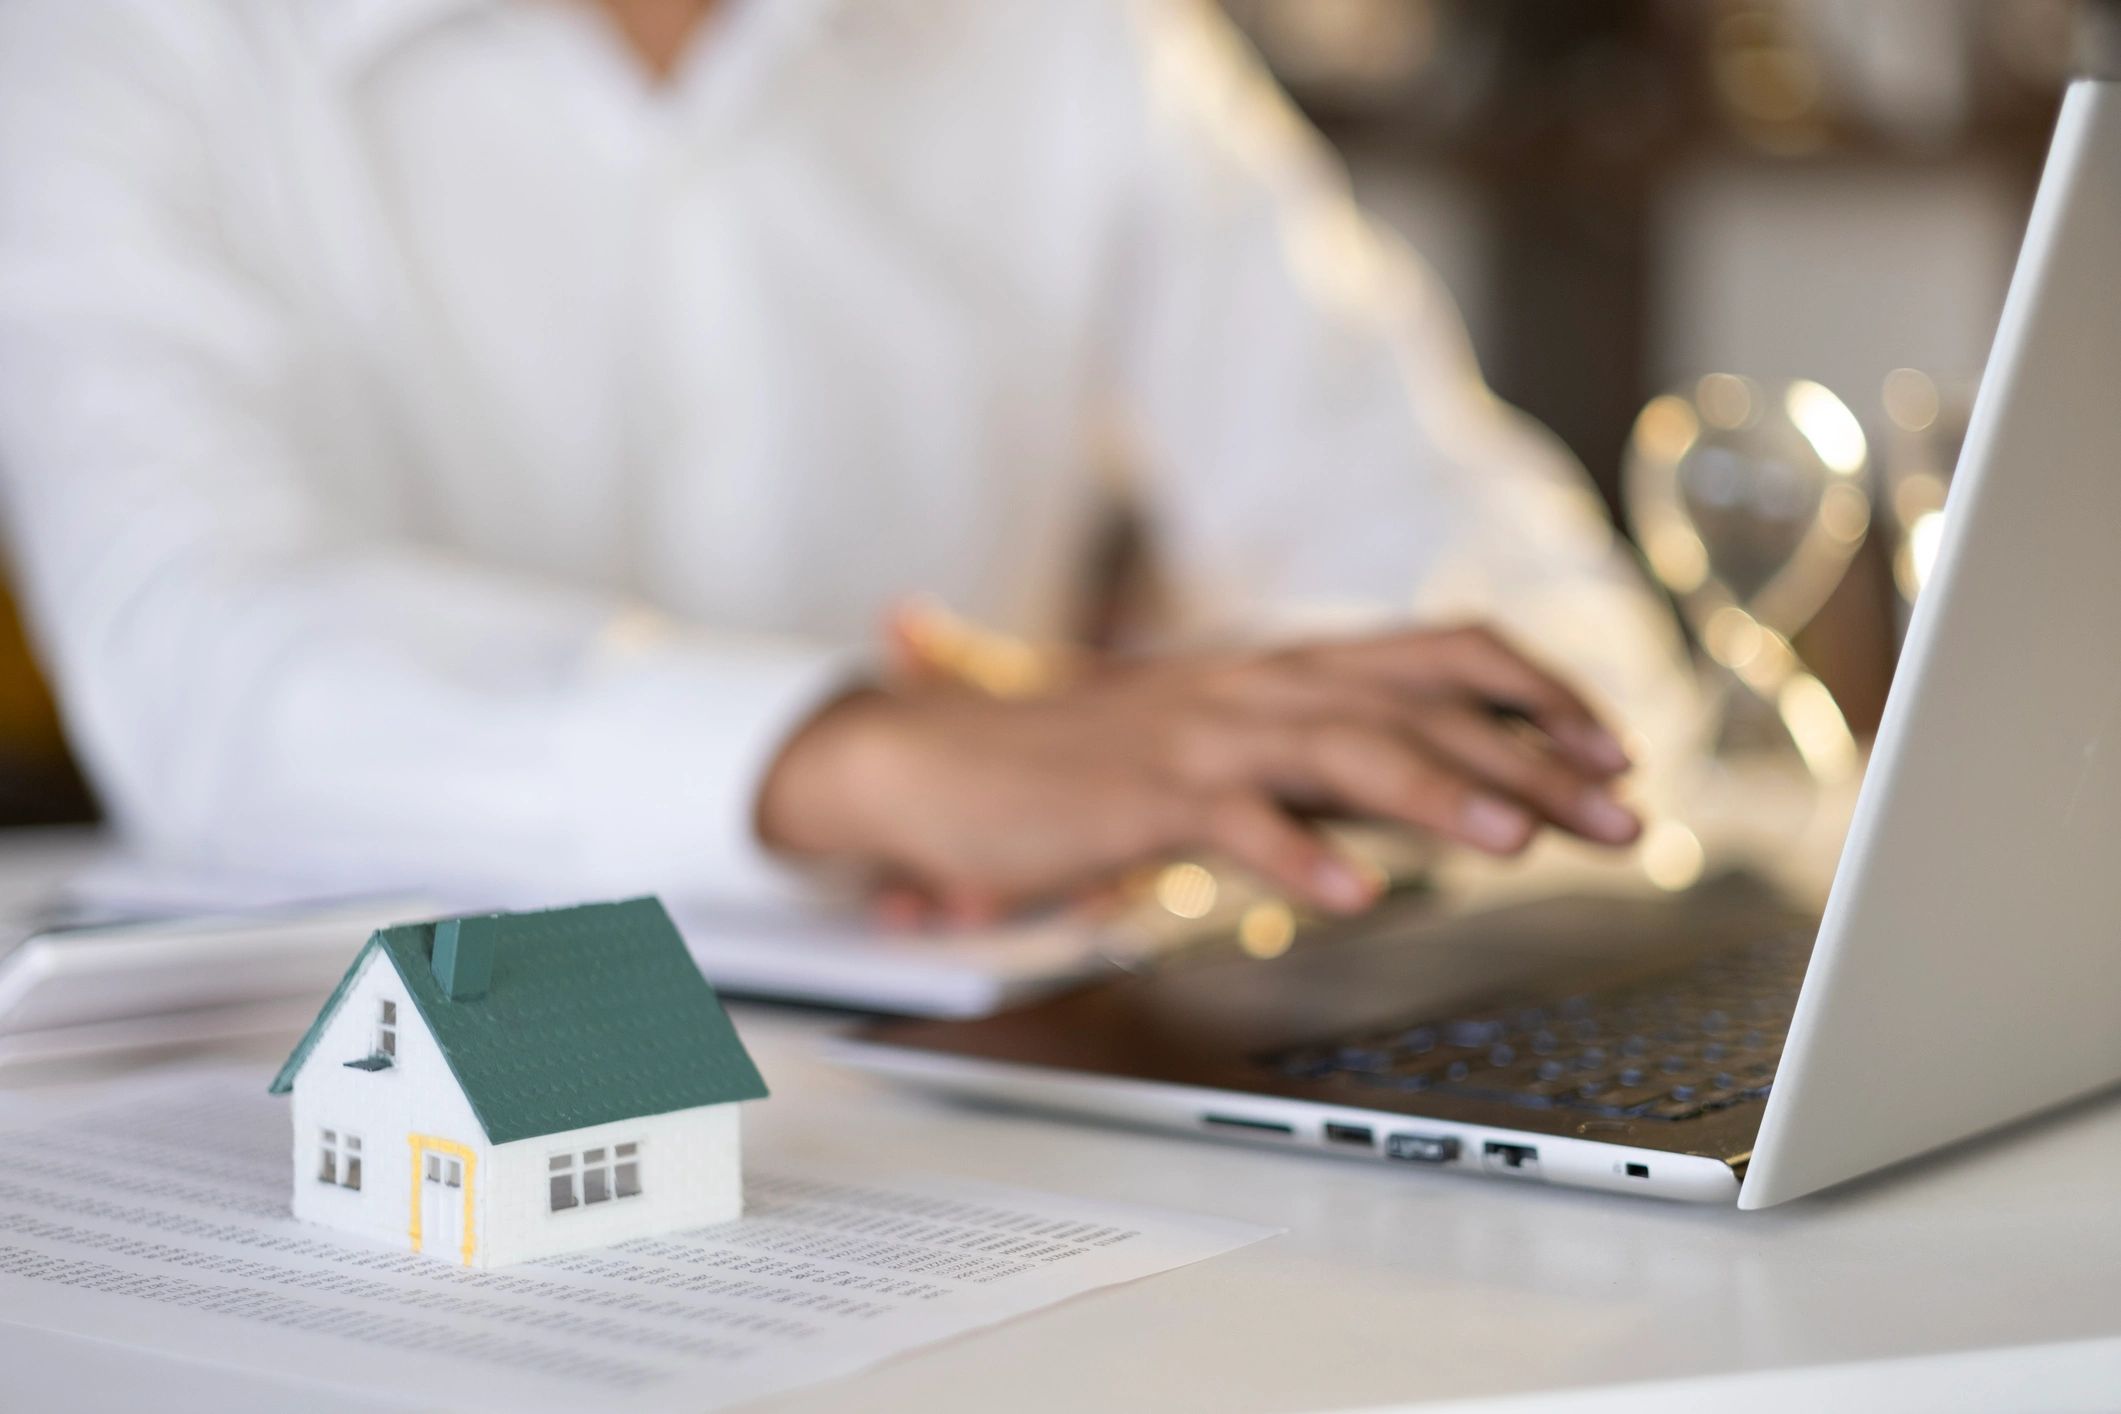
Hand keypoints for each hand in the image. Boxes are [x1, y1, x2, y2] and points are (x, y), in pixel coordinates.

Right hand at [756, 624, 1639, 918]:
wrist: (942, 757)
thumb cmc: (1089, 761)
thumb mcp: (1225, 743)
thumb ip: (1321, 757)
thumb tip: (1431, 790)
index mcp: (1287, 669)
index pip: (1443, 652)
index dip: (1541, 693)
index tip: (1612, 750)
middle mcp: (1260, 685)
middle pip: (1423, 704)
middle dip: (1536, 756)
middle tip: (1622, 815)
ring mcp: (1203, 734)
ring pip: (1346, 747)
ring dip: (1441, 791)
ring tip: (1520, 838)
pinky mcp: (1143, 792)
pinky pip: (1237, 820)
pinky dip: (1300, 852)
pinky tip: (1355, 893)